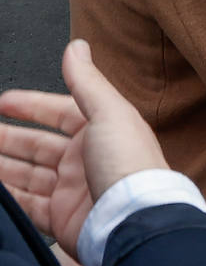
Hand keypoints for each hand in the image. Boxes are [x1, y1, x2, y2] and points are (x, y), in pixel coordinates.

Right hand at [0, 40, 167, 256]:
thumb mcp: (110, 112)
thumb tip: (77, 46)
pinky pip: (26, 205)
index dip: (32, 106)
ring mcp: (72, 190)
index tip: (2, 101)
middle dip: (9, 138)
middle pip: (38, 145)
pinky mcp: (61, 218)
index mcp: (101, 131)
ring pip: (28, 175)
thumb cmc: (130, 163)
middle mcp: (86, 159)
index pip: (60, 113)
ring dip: (4, 167)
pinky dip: (8, 198)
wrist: (134, 219)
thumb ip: (88, 81)